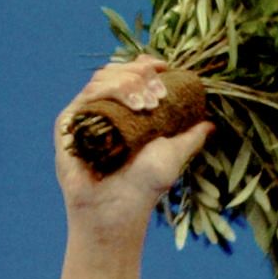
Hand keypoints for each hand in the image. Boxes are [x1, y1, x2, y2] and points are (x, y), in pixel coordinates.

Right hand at [54, 57, 213, 278]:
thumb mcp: (174, 156)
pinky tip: (130, 101)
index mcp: (125, 114)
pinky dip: (109, 91)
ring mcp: (85, 116)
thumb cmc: (144, 189)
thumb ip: (190, 137)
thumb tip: (210, 123)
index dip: (146, 65)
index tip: (165, 66)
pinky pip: (86, 96)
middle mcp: (104, 111)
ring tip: (146, 98)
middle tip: (157, 86)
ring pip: (101, 78)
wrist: (117, 213)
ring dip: (127, 79)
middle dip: (139, 71)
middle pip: (116, 71)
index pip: (131, 76)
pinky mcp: (68, 124)